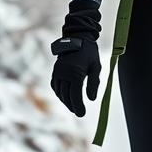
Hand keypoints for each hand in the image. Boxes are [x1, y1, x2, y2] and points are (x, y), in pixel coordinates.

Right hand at [50, 0, 102, 116]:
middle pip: (66, 95)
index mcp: (75, 73)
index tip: (82, 114)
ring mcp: (58, 72)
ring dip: (66, 101)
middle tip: (79, 113)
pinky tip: (65, 97)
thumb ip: (93, 83)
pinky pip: (55, 86)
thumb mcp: (96, 66)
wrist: (77, 37)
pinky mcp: (55, 71)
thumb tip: (91, 99)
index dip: (78, 106)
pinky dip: (60, 93)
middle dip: (72, 106)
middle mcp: (64, 73)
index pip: (75, 95)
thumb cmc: (89, 52)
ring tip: (74, 106)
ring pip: (59, 92)